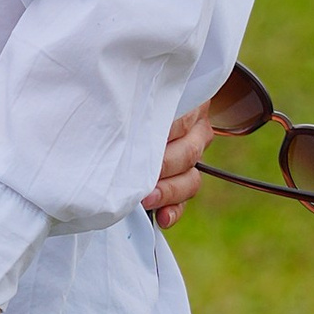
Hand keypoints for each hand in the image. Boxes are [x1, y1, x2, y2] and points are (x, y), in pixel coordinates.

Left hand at [143, 103, 213, 232]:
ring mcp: (194, 160)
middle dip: (162, 167)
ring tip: (146, 199)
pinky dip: (173, 211)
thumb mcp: (137, 95)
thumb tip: (116, 107)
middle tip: (140, 176)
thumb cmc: (133, 103)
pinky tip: (162, 218)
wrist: (137, 117)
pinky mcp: (184, 184)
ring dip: (167, 192)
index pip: (182, 120)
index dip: (163, 133)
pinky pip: (185, 202)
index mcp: (190, 106)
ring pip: (190, 180)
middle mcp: (197, 132)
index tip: (140, 141)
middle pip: (187, 154)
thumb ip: (135, 103)